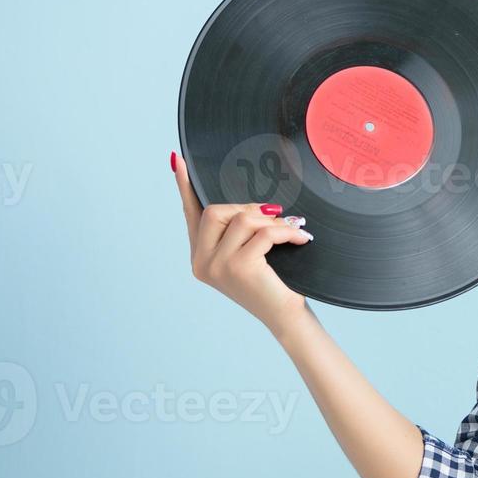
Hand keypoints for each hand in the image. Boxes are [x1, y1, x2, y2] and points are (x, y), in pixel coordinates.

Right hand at [171, 150, 312, 333]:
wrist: (286, 317)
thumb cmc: (272, 284)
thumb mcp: (250, 253)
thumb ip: (240, 230)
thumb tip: (252, 204)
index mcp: (200, 256)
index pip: (190, 215)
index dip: (185, 187)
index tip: (177, 161)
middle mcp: (201, 262)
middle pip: (216, 211)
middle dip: (249, 209)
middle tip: (276, 218)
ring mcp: (217, 266)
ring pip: (242, 220)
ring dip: (272, 221)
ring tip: (292, 231)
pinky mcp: (238, 267)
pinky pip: (264, 233)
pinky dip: (286, 231)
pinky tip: (300, 238)